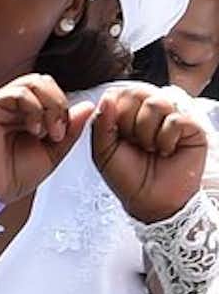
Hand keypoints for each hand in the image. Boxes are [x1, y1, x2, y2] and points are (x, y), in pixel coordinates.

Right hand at [0, 73, 89, 208]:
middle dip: (59, 103)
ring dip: (49, 107)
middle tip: (59, 131)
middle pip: (42, 81)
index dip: (64, 106)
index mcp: (25, 112)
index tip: (66, 132)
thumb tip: (87, 107)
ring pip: (32, 83)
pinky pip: (17, 94)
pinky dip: (33, 110)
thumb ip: (70, 130)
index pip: (49, 90)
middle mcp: (11, 104)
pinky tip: (34, 130)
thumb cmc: (14, 175)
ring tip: (47, 133)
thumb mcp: (53, 152)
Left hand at [90, 84, 209, 225]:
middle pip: (137, 92)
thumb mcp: (102, 150)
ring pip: (157, 102)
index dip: (114, 113)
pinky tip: (167, 151)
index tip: (118, 136)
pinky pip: (177, 119)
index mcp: (126, 111)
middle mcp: (150, 110)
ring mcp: (173, 117)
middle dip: (130, 122)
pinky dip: (167, 139)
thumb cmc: (127, 176)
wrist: (150, 201)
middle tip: (135, 143)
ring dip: (147, 132)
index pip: (118, 92)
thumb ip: (100, 122)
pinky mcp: (193, 129)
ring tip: (151, 148)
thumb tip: (107, 98)